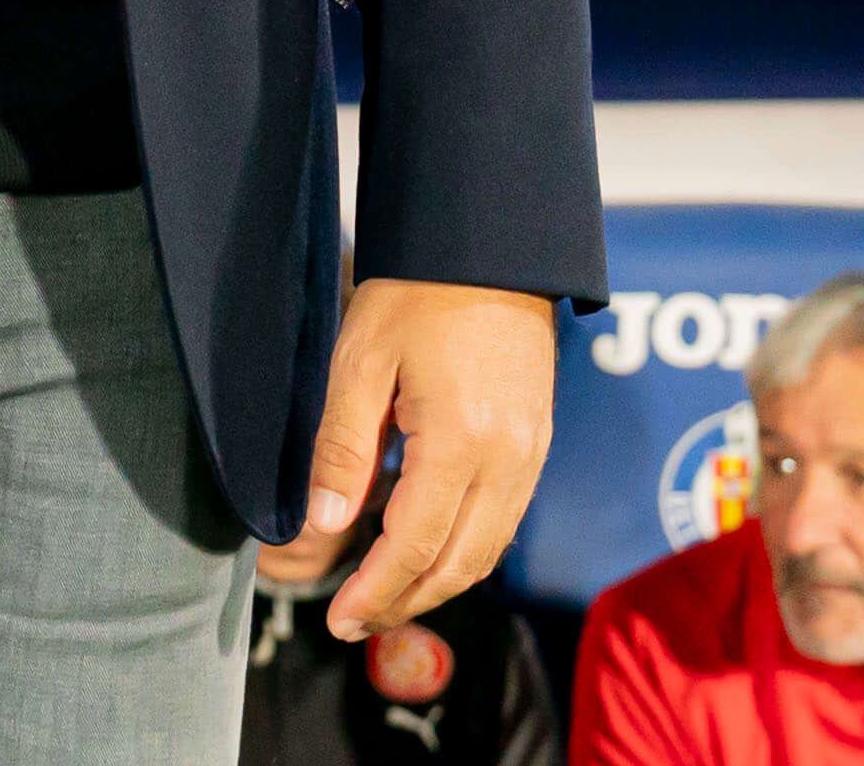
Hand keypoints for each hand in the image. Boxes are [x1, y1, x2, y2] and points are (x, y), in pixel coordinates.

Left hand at [305, 280, 555, 639]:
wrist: (491, 243)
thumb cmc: (417, 291)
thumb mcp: (360, 361)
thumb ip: (343, 448)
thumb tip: (326, 525)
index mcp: (461, 442)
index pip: (413, 547)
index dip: (373, 592)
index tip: (337, 618)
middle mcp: (507, 461)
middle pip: (457, 565)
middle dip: (403, 602)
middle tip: (352, 621)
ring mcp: (531, 454)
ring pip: (486, 551)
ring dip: (436, 584)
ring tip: (383, 597)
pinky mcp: (537, 443)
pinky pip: (503, 521)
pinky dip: (464, 551)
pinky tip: (426, 550)